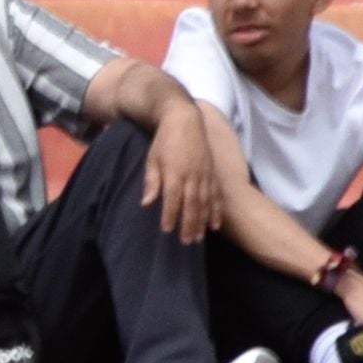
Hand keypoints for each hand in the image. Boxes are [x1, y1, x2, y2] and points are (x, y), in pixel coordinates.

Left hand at [142, 103, 221, 243]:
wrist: (185, 121)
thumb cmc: (164, 141)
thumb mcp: (152, 159)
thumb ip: (151, 182)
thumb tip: (146, 204)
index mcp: (175, 172)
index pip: (173, 198)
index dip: (171, 215)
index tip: (167, 230)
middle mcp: (192, 175)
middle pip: (192, 204)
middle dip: (189, 224)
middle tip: (186, 242)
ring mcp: (205, 175)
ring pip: (205, 202)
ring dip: (202, 222)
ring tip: (198, 239)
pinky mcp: (213, 174)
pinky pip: (216, 196)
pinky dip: (217, 211)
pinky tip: (215, 225)